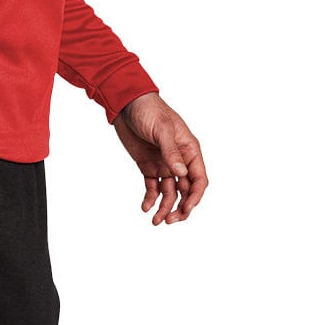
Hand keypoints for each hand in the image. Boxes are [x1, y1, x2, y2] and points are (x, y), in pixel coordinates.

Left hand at [113, 92, 207, 223]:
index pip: (199, 179)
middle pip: (186, 191)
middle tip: (169, 220)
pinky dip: (150, 199)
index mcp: (189, 150)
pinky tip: (145, 207)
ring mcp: (164, 164)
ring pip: (169, 192)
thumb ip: (171, 151)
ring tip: (155, 220)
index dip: (195, 197)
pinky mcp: (148, 166)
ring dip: (165, 207)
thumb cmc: (149, 110)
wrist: (126, 104)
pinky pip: (152, 187)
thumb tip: (181, 173)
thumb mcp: (161, 129)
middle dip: (180, 208)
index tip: (186, 209)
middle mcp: (179, 160)